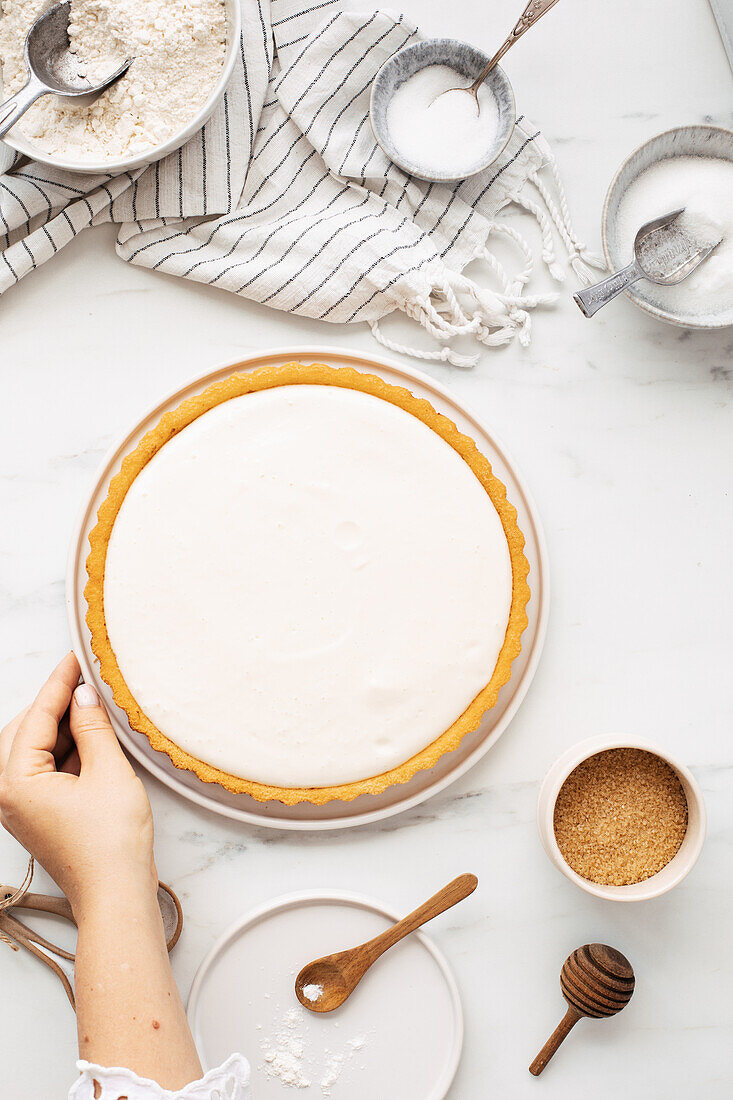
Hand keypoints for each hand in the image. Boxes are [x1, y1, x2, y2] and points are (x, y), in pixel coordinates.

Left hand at [0, 653, 155, 916]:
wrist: (115, 895)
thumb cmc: (110, 842)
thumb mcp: (108, 772)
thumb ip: (92, 727)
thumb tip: (84, 696)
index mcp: (15, 782)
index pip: (36, 718)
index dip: (59, 684)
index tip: (75, 658)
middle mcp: (7, 794)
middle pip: (25, 731)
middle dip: (55, 704)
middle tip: (84, 678)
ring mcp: (21, 807)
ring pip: (34, 750)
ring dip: (62, 728)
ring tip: (93, 705)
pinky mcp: (37, 815)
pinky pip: (44, 771)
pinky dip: (66, 752)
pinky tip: (91, 738)